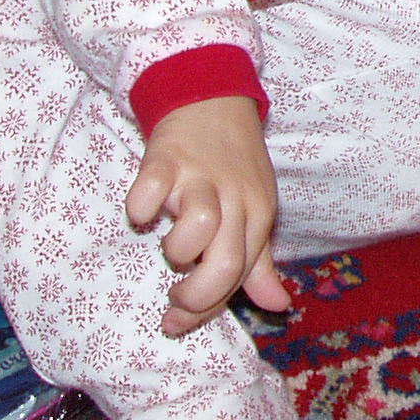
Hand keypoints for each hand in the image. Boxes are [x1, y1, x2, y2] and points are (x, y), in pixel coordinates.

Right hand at [124, 96, 290, 337]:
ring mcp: (199, 176)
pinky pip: (150, 192)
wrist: (212, 96)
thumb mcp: (255, 209)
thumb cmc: (233, 163)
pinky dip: (140, 209)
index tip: (178, 323)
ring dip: (176, 250)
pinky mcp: (166, 158)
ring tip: (168, 245)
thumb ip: (260, 262)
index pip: (240, 275)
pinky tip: (141, 213)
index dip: (207, 309)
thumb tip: (278, 306)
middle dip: (194, 296)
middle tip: (173, 301)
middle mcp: (234, 197)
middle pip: (223, 263)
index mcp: (258, 213)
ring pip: (198, 228)